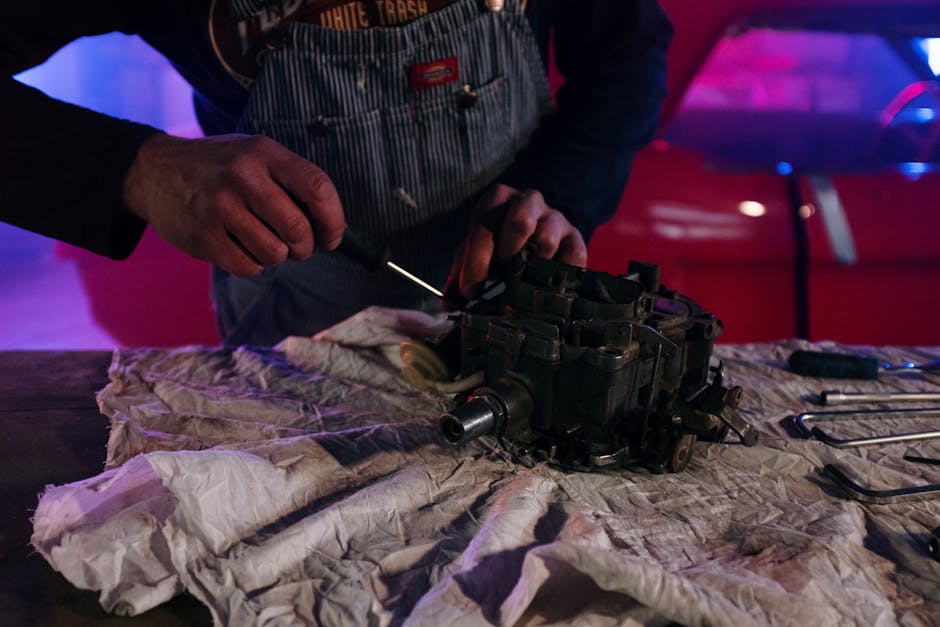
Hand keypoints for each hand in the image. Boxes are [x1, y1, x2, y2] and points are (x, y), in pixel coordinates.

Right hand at [122, 133, 345, 276]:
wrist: (154, 172)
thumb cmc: (221, 168)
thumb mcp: (256, 156)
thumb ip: (293, 183)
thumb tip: (334, 227)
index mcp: (264, 153)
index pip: (318, 188)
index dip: (333, 220)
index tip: (332, 236)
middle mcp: (242, 177)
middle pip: (298, 229)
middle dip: (305, 247)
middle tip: (297, 245)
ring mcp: (219, 207)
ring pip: (275, 253)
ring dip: (276, 256)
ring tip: (261, 240)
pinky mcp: (202, 236)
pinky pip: (249, 267)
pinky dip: (252, 264)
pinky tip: (239, 247)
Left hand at [446, 183, 586, 302]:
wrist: (539, 234)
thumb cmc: (500, 245)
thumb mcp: (476, 253)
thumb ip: (460, 275)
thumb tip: (448, 305)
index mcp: (497, 199)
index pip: (484, 224)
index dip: (475, 260)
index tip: (470, 291)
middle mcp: (529, 201)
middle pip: (520, 220)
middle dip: (507, 253)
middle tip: (501, 279)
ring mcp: (556, 219)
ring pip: (547, 240)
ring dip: (533, 268)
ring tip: (524, 288)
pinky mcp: (576, 239)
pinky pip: (573, 257)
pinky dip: (560, 276)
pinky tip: (549, 291)